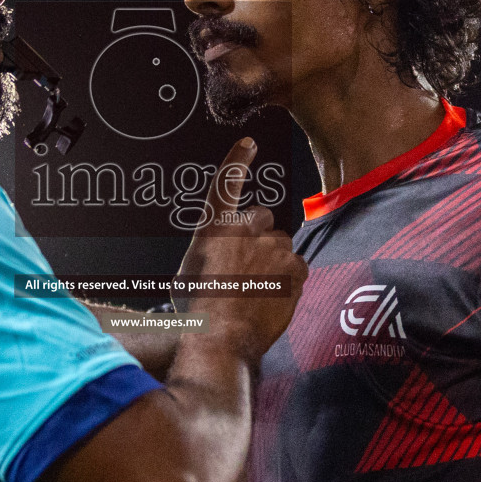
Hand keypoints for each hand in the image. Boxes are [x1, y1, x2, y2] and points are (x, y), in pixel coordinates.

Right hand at [176, 138, 307, 362]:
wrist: (221, 338)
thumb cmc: (196, 310)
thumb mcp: (184, 276)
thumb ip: (204, 255)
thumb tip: (213, 258)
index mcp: (214, 227)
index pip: (226, 183)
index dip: (237, 161)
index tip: (249, 143)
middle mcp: (246, 229)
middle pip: (262, 219)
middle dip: (258, 236)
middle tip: (246, 268)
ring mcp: (274, 248)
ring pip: (281, 246)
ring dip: (273, 261)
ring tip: (256, 292)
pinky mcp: (296, 268)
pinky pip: (297, 267)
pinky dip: (288, 280)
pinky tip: (271, 299)